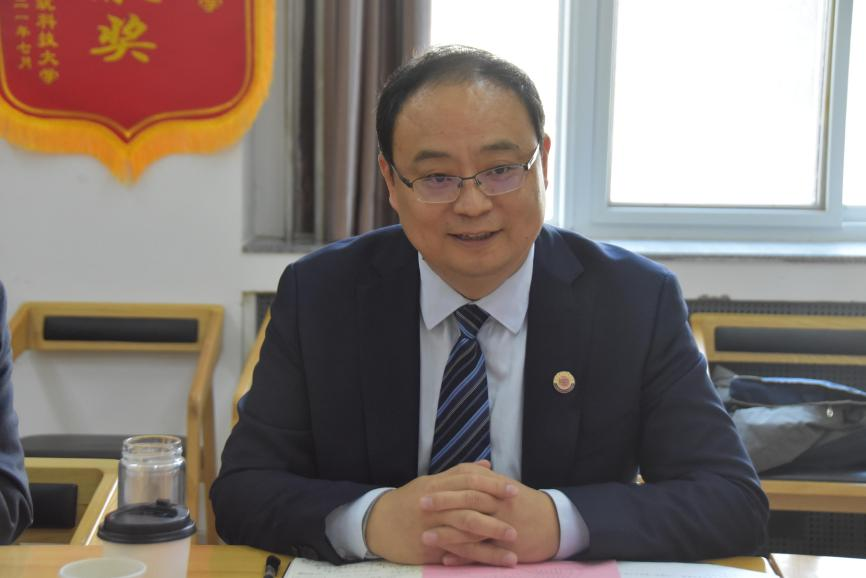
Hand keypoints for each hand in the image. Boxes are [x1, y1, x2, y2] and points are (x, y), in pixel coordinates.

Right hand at [364, 462, 519, 565]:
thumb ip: (459, 474)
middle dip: (496, 507)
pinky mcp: (429, 546)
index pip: (468, 479)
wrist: (376, 523)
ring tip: (514, 539)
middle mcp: (435, 502)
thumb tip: (487, 464)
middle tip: (519, 513)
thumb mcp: (430, 482)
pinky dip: (478, 554)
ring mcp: (431, 524)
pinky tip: (496, 559)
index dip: (492, 484)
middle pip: (469, 501)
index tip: (513, 489)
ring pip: (465, 527)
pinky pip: (457, 550)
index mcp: (437, 484)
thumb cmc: (408, 502)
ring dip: (492, 533)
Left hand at [419, 467, 559, 564]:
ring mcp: (503, 529)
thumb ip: (485, 479)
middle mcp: (500, 507)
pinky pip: (482, 555)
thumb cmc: (525, 504)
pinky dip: (463, 557)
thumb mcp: (507, 487)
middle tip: (420, 506)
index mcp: (498, 490)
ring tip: (425, 537)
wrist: (555, 525)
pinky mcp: (506, 550)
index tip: (425, 489)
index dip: (447, 487)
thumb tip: (465, 470)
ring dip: (447, 534)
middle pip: (468, 503)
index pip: (469, 485)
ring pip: (472, 531)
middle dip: (443, 505)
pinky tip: (445, 559)